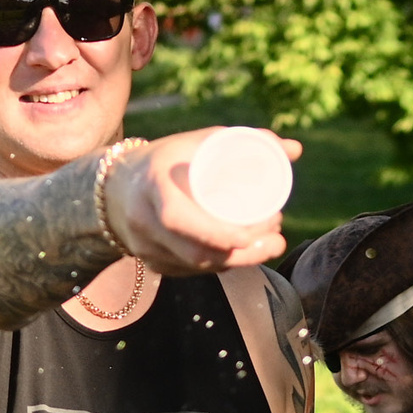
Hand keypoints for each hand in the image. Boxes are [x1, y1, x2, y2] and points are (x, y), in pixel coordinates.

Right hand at [106, 128, 301, 275]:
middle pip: (195, 252)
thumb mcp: (200, 142)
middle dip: (242, 252)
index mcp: (151, 185)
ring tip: (269, 243)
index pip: (179, 219)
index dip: (219, 232)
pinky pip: (191, 271)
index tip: (257, 228)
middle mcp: (143, 221)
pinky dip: (222, 264)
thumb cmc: (169, 159)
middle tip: (276, 236)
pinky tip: (245, 255)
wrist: (118, 185)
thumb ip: (247, 141)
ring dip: (237, 260)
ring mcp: (145, 247)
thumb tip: (294, 149)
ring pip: (196, 266)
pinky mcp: (153, 263)